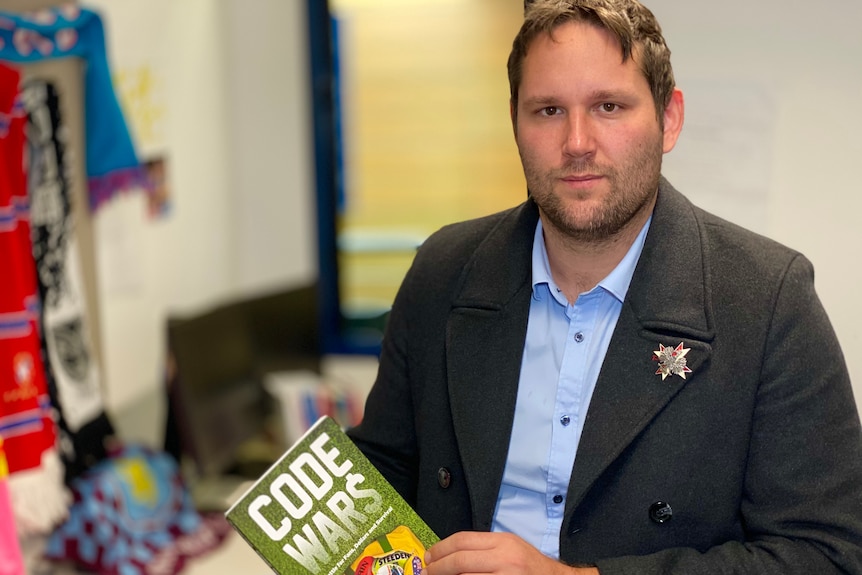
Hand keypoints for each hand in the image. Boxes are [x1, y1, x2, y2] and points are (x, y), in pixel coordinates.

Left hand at [424, 531, 598, 574]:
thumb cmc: (532, 569)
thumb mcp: (510, 549)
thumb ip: (484, 549)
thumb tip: (451, 556)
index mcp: (503, 542)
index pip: (463, 540)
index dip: (441, 549)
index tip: (429, 557)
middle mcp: (505, 559)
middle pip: (460, 560)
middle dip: (438, 568)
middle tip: (427, 572)